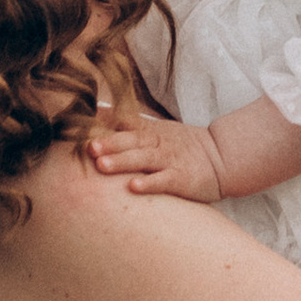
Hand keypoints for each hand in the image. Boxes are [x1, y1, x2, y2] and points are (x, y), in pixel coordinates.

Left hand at [86, 111, 224, 202]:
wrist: (221, 157)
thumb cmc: (181, 146)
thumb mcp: (156, 130)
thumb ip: (128, 125)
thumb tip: (97, 114)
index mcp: (149, 132)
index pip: (124, 124)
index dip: (103, 125)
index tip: (79, 125)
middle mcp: (157, 144)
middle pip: (130, 141)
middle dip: (108, 143)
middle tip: (88, 147)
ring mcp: (169, 161)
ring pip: (143, 159)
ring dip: (122, 161)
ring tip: (102, 164)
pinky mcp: (181, 179)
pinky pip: (164, 180)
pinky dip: (150, 183)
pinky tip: (134, 187)